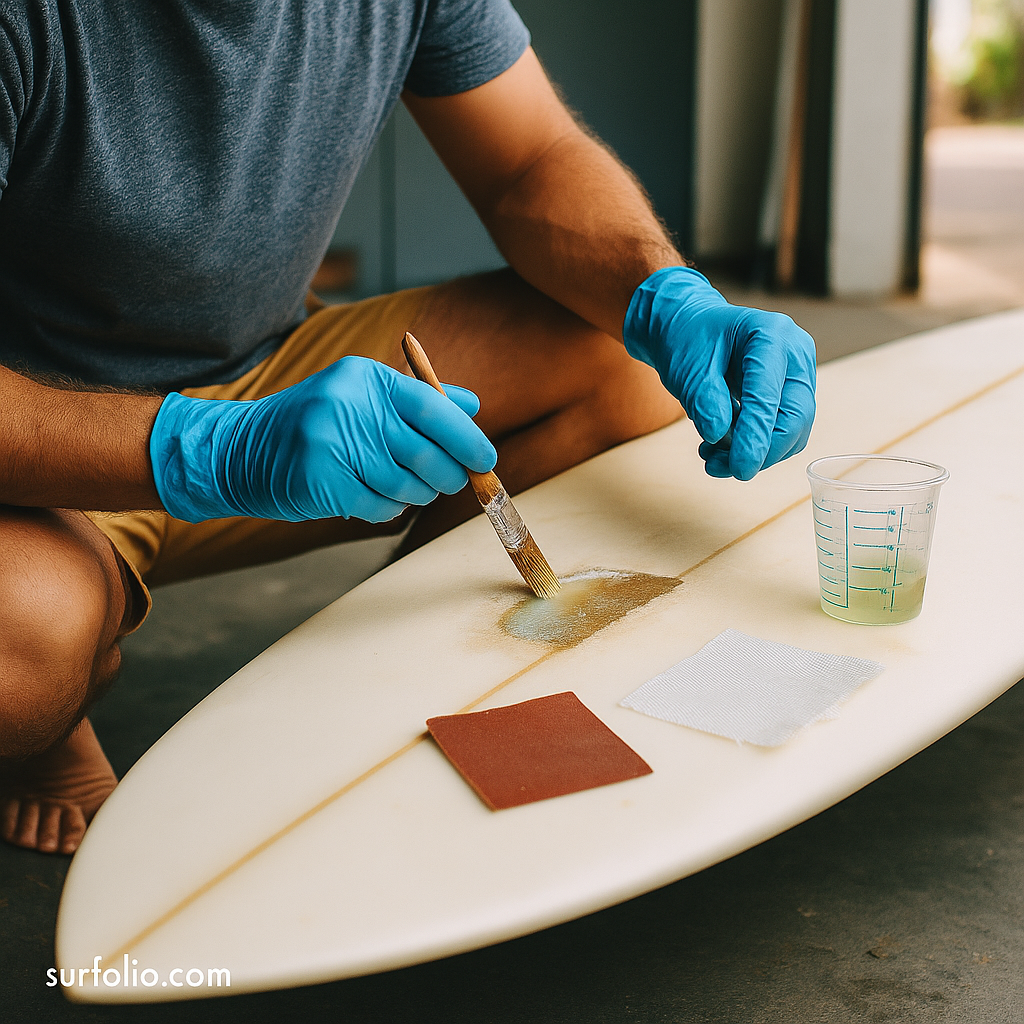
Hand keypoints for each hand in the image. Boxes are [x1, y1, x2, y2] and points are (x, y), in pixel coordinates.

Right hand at [149, 356, 496, 522]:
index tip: (485, 459)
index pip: (432, 407)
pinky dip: (387, 508)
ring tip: (403, 486)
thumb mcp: (361, 395)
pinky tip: (373, 496)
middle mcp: (348, 405)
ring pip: (407, 486)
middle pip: (427, 453)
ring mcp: (331, 444)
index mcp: (364, 378)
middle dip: (449, 475)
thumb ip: (419, 400)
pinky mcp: (321, 482)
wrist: (240, 450)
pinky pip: (380, 507)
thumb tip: (473, 406)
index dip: (467, 438)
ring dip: (416, 494)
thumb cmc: (313, 422)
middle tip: (451, 480)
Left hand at [623, 267, 815, 479]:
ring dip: (757, 454)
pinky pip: (784, 432)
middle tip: (721, 468)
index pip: (769, 395)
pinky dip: (756, 448)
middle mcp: (794, 353)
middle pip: (795, 417)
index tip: (740, 468)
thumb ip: (705, 401)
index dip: (756, 436)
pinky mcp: (791, 396)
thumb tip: (720, 436)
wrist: (688, 330)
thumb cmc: (688, 341)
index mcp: (771, 334)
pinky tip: (721, 449)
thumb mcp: (687, 369)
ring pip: (793, 430)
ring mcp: (798, 375)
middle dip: (762, 451)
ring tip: (711, 458)